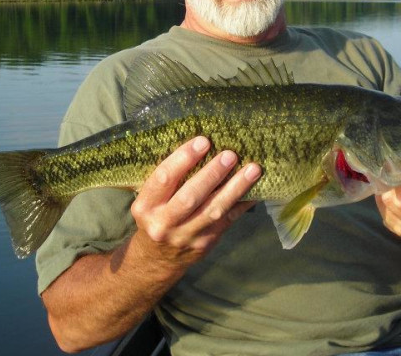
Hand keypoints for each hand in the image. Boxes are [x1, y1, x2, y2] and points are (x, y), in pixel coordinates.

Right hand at [130, 136, 259, 267]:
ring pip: (213, 210)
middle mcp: (163, 223)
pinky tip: (256, 190)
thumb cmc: (156, 217)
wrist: (157, 259)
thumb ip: (168, 180)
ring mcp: (185, 236)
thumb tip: (203, 146)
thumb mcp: (149, 200)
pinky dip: (242, 203)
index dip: (183, 158)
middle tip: (230, 155)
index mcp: (145, 206)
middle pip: (190, 197)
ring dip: (235, 188)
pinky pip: (227, 220)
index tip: (203, 141)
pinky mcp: (204, 243)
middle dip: (212, 174)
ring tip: (252, 169)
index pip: (163, 178)